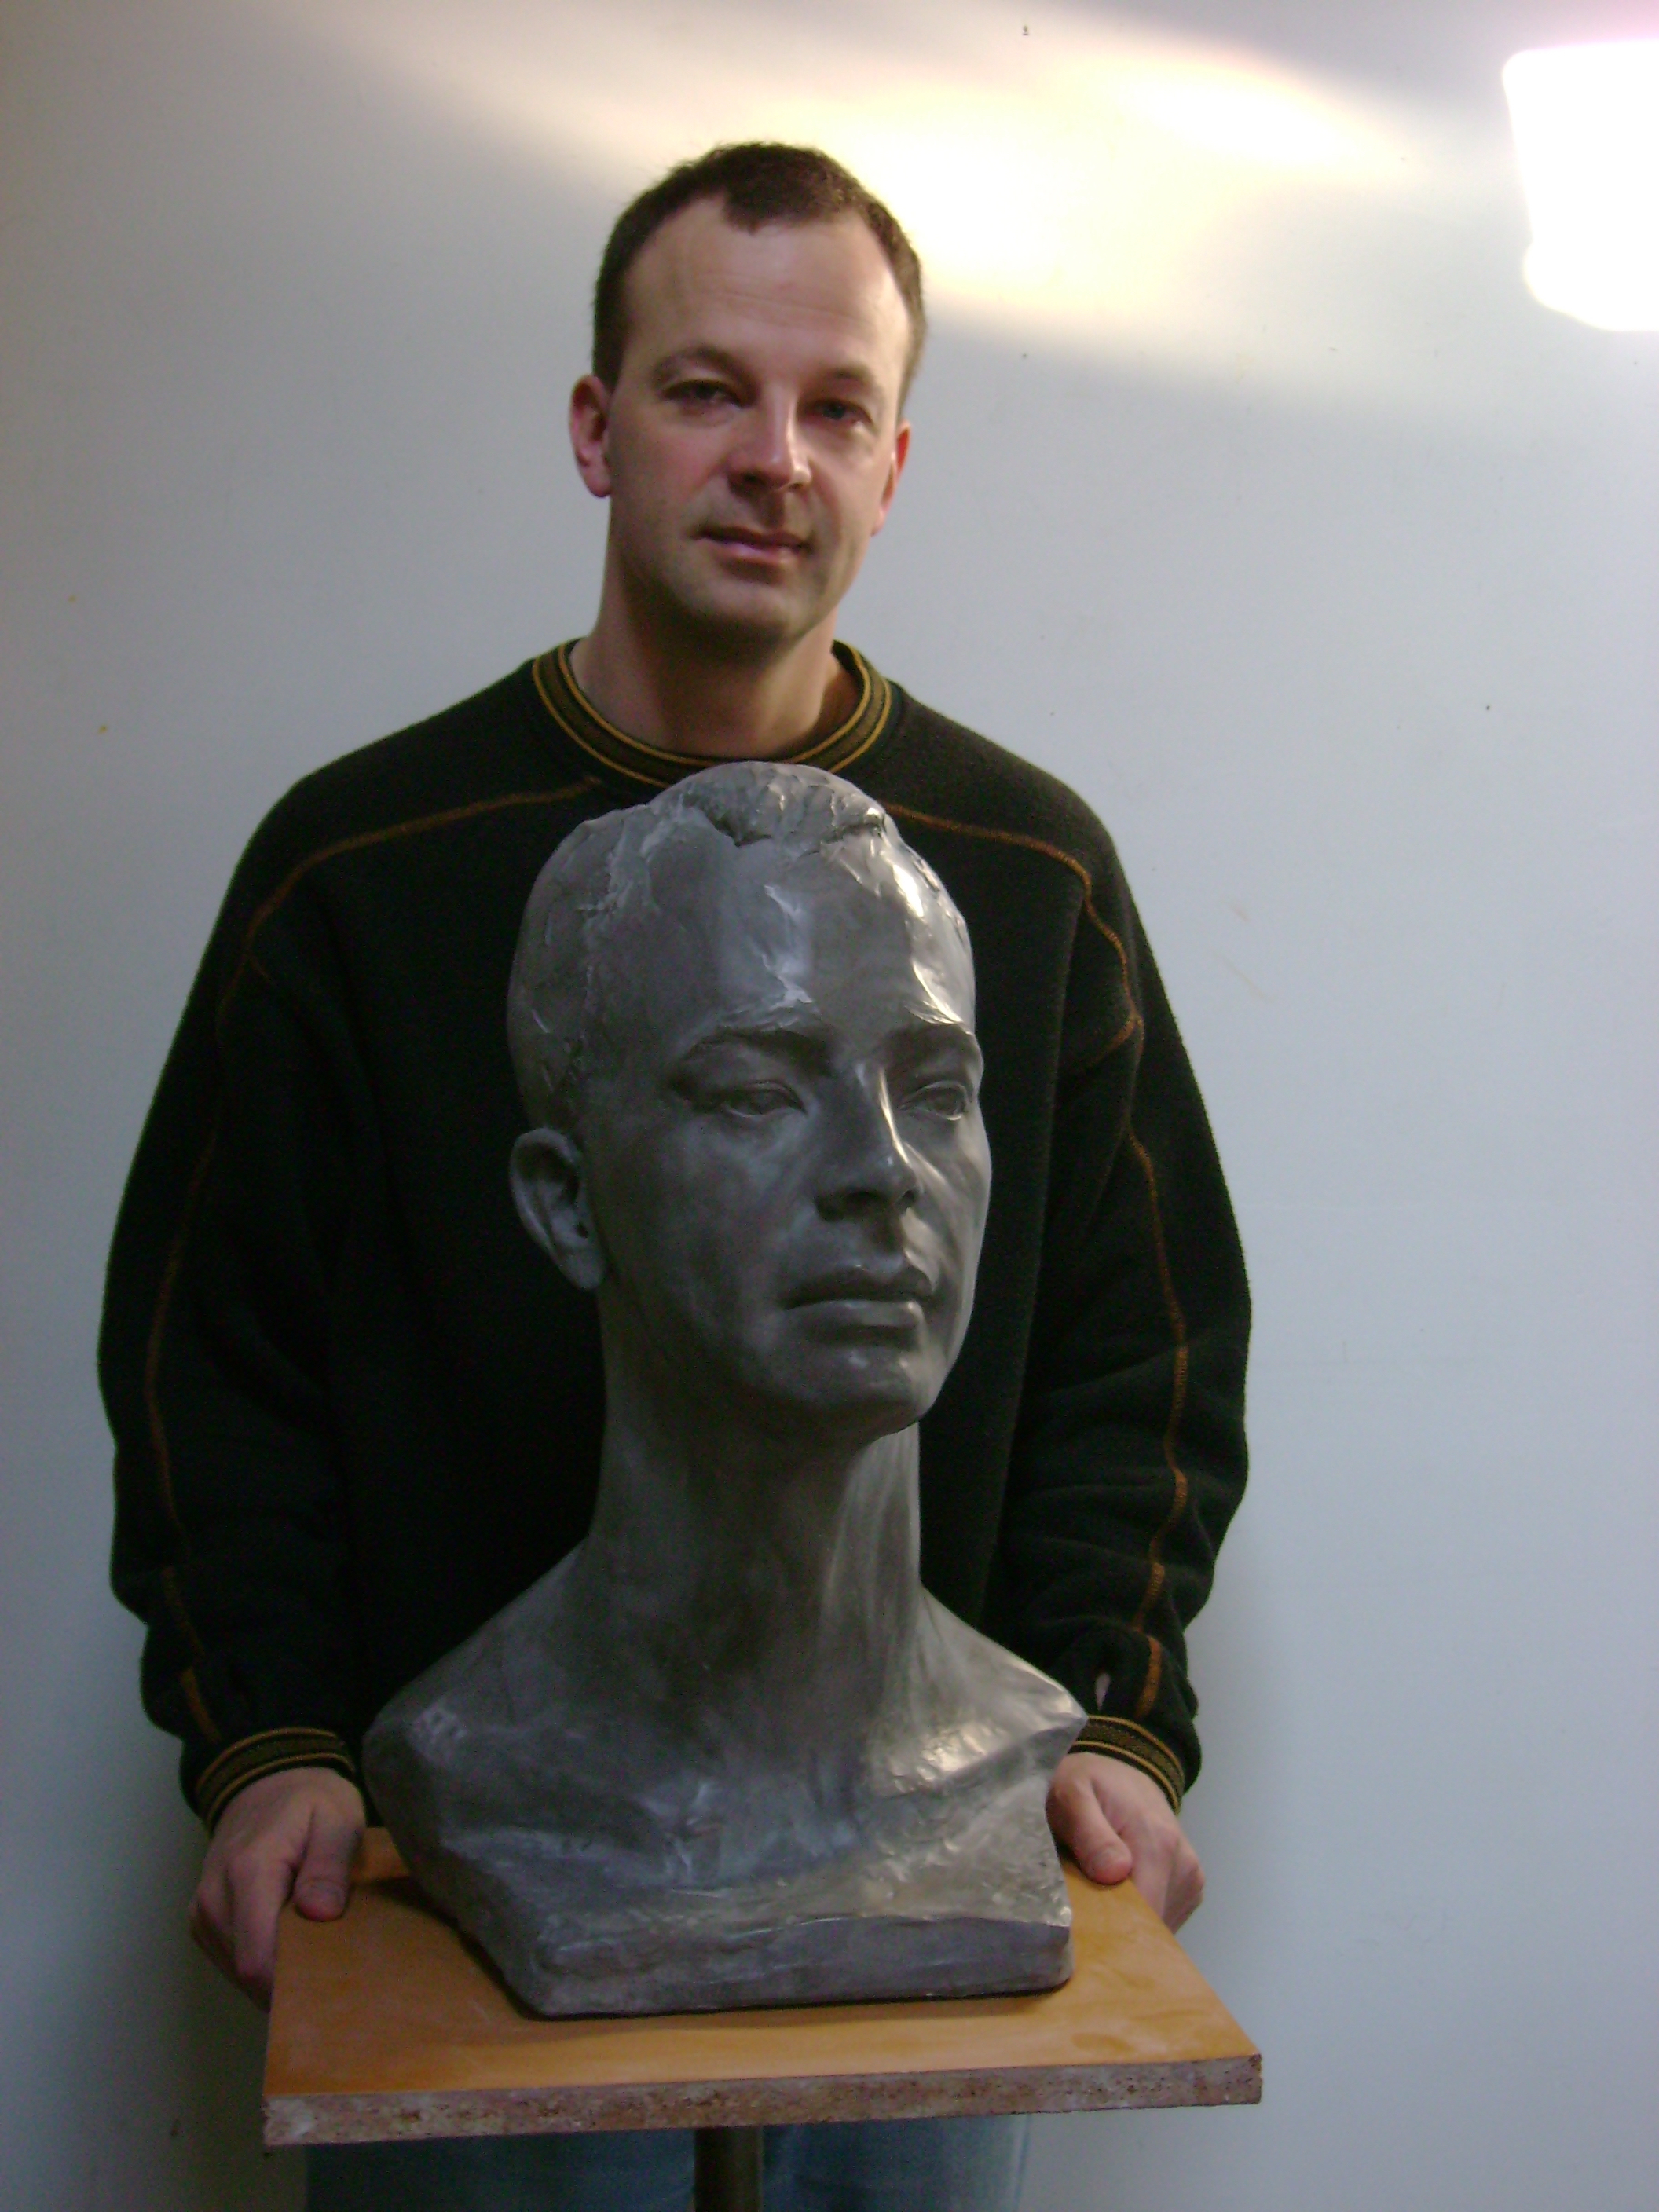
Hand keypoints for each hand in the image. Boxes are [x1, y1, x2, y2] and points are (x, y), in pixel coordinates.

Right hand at [189, 1766, 364, 2007]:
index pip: (257, 1960)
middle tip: (333, 1966)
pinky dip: (263, 1961)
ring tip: (314, 1944)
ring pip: (239, 1974)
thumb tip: (320, 1913)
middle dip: (290, 1980)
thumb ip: (330, 1865)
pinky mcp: (202, 1923)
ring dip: (277, 1972)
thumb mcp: (337, 1818)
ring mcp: (202, 1913)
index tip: (331, 1983)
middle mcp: (213, 1898)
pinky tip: (290, 1939)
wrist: (267, 1785)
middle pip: (249, 1973)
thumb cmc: (309, 1802)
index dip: (292, 1984)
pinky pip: (232, 1962)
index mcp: (248, 1871)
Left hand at [1045, 1752, 1204, 1930]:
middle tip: (1081, 1920)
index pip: (1145, 1913)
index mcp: (1159, 1842)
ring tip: (1097, 1900)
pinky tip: (1118, 1897)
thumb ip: (1090, 1832)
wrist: (1118, 1773)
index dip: (1113, 1933)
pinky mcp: (1190, 1887)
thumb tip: (1115, 1873)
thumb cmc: (1089, 1785)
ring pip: (1158, 1926)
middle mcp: (1184, 1864)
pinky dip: (1140, 1917)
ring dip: (1128, 1924)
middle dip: (1117, 1931)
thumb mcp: (1073, 1795)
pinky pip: (1164, 1919)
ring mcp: (1190, 1878)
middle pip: (1152, 1926)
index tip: (1082, 1938)